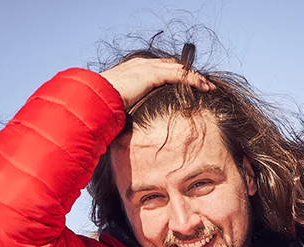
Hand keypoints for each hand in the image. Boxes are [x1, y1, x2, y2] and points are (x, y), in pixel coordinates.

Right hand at [100, 57, 214, 108]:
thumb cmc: (103, 106)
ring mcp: (147, 67)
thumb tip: (132, 124)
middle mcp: (142, 65)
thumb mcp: (121, 106)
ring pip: (179, 69)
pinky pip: (179, 74)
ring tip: (209, 87)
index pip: (161, 69)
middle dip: (189, 75)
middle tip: (204, 85)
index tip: (188, 86)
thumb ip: (131, 108)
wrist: (94, 98)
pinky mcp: (152, 74)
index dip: (176, 76)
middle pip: (173, 66)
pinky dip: (193, 80)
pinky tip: (204, 87)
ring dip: (196, 78)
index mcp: (135, 70)